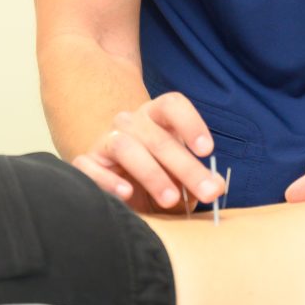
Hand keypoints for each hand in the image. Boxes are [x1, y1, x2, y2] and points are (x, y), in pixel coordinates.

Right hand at [71, 92, 226, 213]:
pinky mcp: (87, 162)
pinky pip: (90, 166)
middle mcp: (131, 122)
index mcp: (157, 116)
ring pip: (126, 146)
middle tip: (207, 191)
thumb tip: (217, 186)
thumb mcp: (181, 176)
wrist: (117, 180)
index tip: (207, 151)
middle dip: (185, 166)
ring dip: (151, 173)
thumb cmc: (157, 175)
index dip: (190, 123)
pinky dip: (107, 180)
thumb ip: (199, 179)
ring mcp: (106, 140)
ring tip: (171, 199)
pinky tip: (126, 194)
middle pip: (158, 137)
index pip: (172, 105)